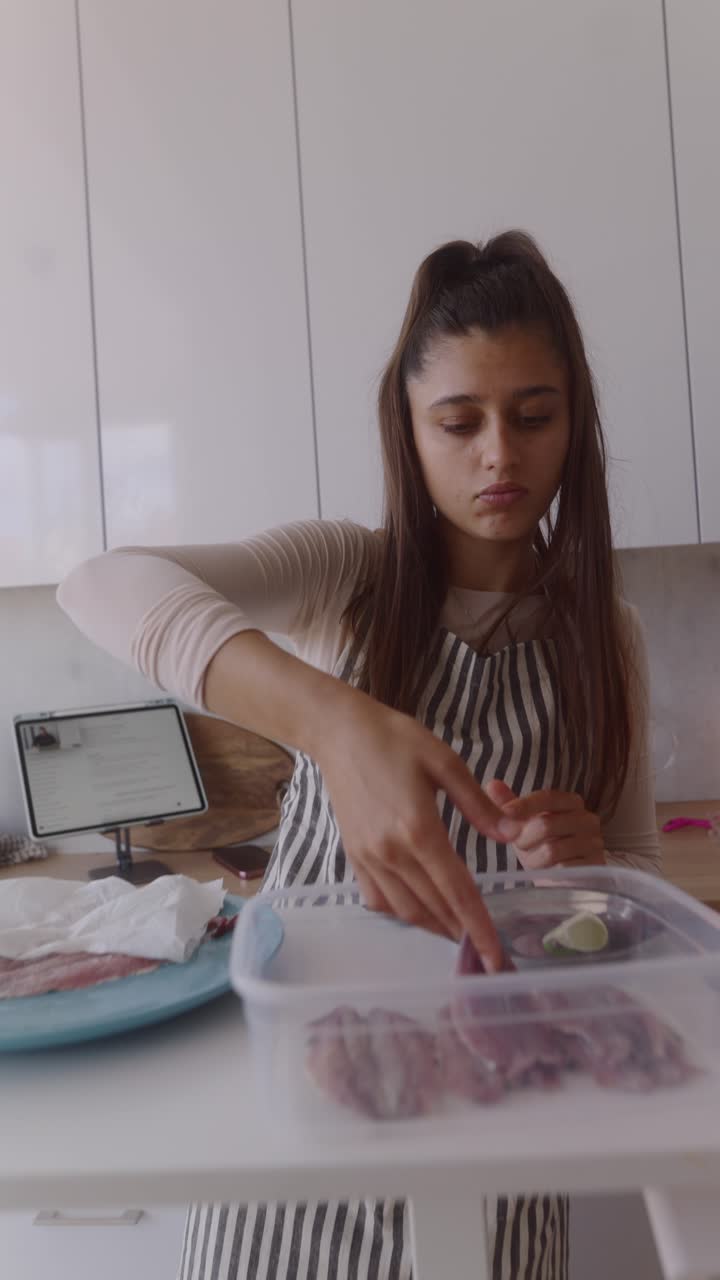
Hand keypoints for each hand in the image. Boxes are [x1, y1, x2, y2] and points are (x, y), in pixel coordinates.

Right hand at [317, 691, 521, 971]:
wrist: (339, 733)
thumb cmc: (395, 739)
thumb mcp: (444, 761)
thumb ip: (478, 804)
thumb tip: (513, 834)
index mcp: (419, 829)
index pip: (457, 891)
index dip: (479, 927)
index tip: (496, 957)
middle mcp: (392, 852)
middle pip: (434, 908)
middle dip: (462, 934)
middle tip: (487, 952)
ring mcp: (369, 857)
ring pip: (406, 911)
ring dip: (435, 928)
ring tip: (459, 935)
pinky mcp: (354, 856)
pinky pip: (379, 900)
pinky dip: (402, 914)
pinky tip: (420, 912)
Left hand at [485, 780, 605, 869]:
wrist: (565, 880)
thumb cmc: (543, 847)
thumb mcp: (524, 826)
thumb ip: (510, 805)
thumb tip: (492, 784)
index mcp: (571, 802)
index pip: (548, 797)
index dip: (525, 804)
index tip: (506, 812)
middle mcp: (587, 819)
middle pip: (546, 824)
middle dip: (524, 839)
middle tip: (521, 846)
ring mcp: (594, 843)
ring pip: (552, 849)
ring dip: (534, 860)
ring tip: (535, 862)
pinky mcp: (595, 866)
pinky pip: (563, 869)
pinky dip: (548, 873)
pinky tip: (548, 873)